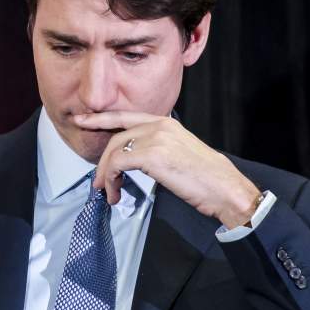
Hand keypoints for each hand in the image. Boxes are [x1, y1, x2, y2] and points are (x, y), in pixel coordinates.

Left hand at [75, 111, 261, 228]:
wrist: (225, 188)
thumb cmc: (206, 178)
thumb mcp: (180, 154)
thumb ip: (158, 149)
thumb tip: (136, 162)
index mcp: (167, 122)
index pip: (126, 116)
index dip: (102, 118)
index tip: (84, 120)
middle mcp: (160, 125)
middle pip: (116, 136)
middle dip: (102, 160)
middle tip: (98, 182)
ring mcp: (156, 138)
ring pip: (115, 150)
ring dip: (106, 174)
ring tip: (109, 192)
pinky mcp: (152, 155)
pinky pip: (118, 163)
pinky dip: (111, 179)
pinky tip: (116, 192)